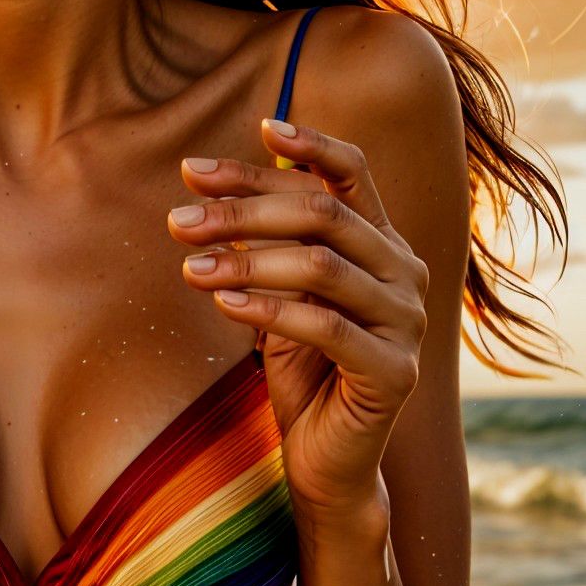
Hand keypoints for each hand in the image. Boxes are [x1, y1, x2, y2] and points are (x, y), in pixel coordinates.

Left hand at [171, 109, 429, 526]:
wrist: (326, 460)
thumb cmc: (299, 372)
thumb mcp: (279, 296)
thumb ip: (265, 242)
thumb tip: (206, 179)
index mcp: (384, 246)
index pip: (353, 176)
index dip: (309, 147)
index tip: (257, 125)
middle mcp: (405, 274)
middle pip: (324, 215)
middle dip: (245, 209)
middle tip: (178, 219)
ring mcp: (408, 322)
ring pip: (321, 267)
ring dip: (246, 260)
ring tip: (188, 267)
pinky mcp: (394, 371)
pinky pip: (325, 327)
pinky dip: (268, 310)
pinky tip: (222, 304)